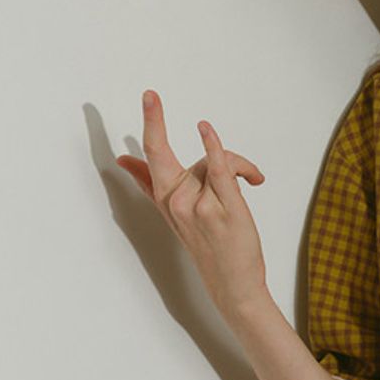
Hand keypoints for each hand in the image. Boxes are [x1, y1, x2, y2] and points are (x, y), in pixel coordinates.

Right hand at [116, 90, 268, 318]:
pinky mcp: (224, 207)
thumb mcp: (176, 218)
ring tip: (252, 180)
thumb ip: (152, 186)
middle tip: (149, 94)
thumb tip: (127, 161)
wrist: (234, 285)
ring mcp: (199, 206)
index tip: (146, 100)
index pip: (150, 161)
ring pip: (215, 161)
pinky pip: (219, 168)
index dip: (147, 129)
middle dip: (153, 121)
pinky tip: (206, 130)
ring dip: (239, 164)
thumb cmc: (211, 248)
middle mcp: (177, 203)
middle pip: (165, 154)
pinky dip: (215, 148)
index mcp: (166, 202)